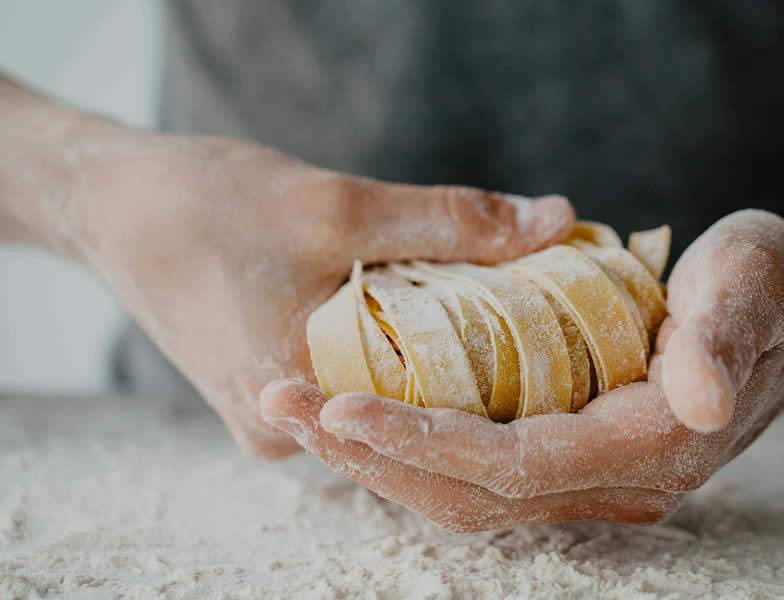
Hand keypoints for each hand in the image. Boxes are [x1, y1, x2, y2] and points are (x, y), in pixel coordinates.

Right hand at [68, 128, 572, 456]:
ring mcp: (283, 418)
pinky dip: (408, 346)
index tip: (575, 337)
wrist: (116, 205)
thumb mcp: (337, 206)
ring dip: (449, 354)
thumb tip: (558, 220)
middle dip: (489, 366)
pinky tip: (456, 312)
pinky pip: (365, 381)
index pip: (432, 418)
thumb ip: (452, 221)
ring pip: (392, 397)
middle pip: (416, 413)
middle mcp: (288, 434)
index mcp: (291, 408)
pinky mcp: (281, 392)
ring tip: (519, 310)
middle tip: (559, 315)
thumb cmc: (205, 205)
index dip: (513, 379)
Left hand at [261, 210, 783, 529]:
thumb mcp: (756, 286)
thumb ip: (726, 337)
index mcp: (650, 446)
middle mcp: (619, 484)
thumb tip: (698, 395)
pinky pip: (482, 471)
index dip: (423, 443)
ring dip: (379, 459)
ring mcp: (596, 479)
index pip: (514, 465)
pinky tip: (363, 414)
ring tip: (297, 413)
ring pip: (467, 494)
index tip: (337, 407)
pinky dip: (415, 448)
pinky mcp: (578, 457)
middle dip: (373, 458)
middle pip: (472, 496)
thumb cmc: (772, 285)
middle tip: (282, 408)